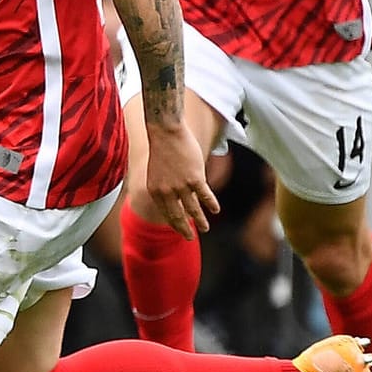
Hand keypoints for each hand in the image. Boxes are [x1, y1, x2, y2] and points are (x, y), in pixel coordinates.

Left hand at [141, 123, 220, 239]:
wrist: (166, 132)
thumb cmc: (162, 148)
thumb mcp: (156, 171)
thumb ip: (163, 185)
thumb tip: (171, 194)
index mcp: (155, 190)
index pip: (166, 212)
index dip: (174, 223)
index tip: (181, 230)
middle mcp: (167, 192)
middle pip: (178, 216)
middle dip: (185, 229)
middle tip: (190, 238)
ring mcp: (181, 186)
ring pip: (193, 209)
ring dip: (200, 220)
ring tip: (205, 229)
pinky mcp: (195, 179)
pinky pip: (205, 196)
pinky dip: (211, 204)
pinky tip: (215, 211)